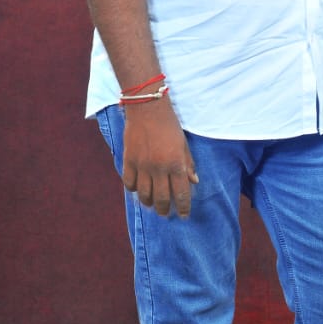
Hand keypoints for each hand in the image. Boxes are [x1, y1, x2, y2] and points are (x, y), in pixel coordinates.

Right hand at [121, 99, 198, 217]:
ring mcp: (142, 166)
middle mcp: (159, 168)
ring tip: (152, 205)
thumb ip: (188, 164)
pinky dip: (134, 190)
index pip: (181, 193)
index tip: (184, 215)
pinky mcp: (129, 160)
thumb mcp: (184, 144)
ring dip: (149, 203)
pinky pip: (129, 183)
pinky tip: (138, 190)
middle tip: (167, 214)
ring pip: (144, 195)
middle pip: (162, 199)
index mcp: (176, 163)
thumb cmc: (169, 125)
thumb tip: (194, 181)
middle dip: (165, 210)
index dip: (183, 207)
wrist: (147, 108)